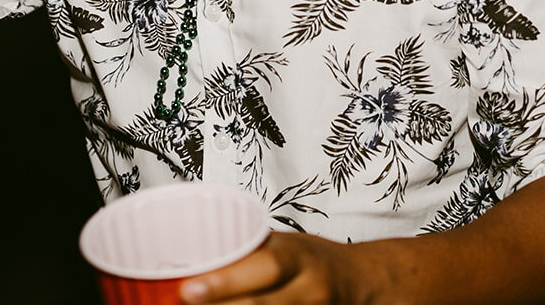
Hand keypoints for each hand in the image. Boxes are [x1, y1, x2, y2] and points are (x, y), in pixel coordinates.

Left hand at [179, 232, 370, 303]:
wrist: (361, 282)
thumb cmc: (313, 260)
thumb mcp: (286, 245)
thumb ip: (248, 252)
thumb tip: (190, 258)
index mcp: (299, 258)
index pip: (265, 268)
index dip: (226, 282)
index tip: (188, 289)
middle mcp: (309, 290)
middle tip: (183, 304)